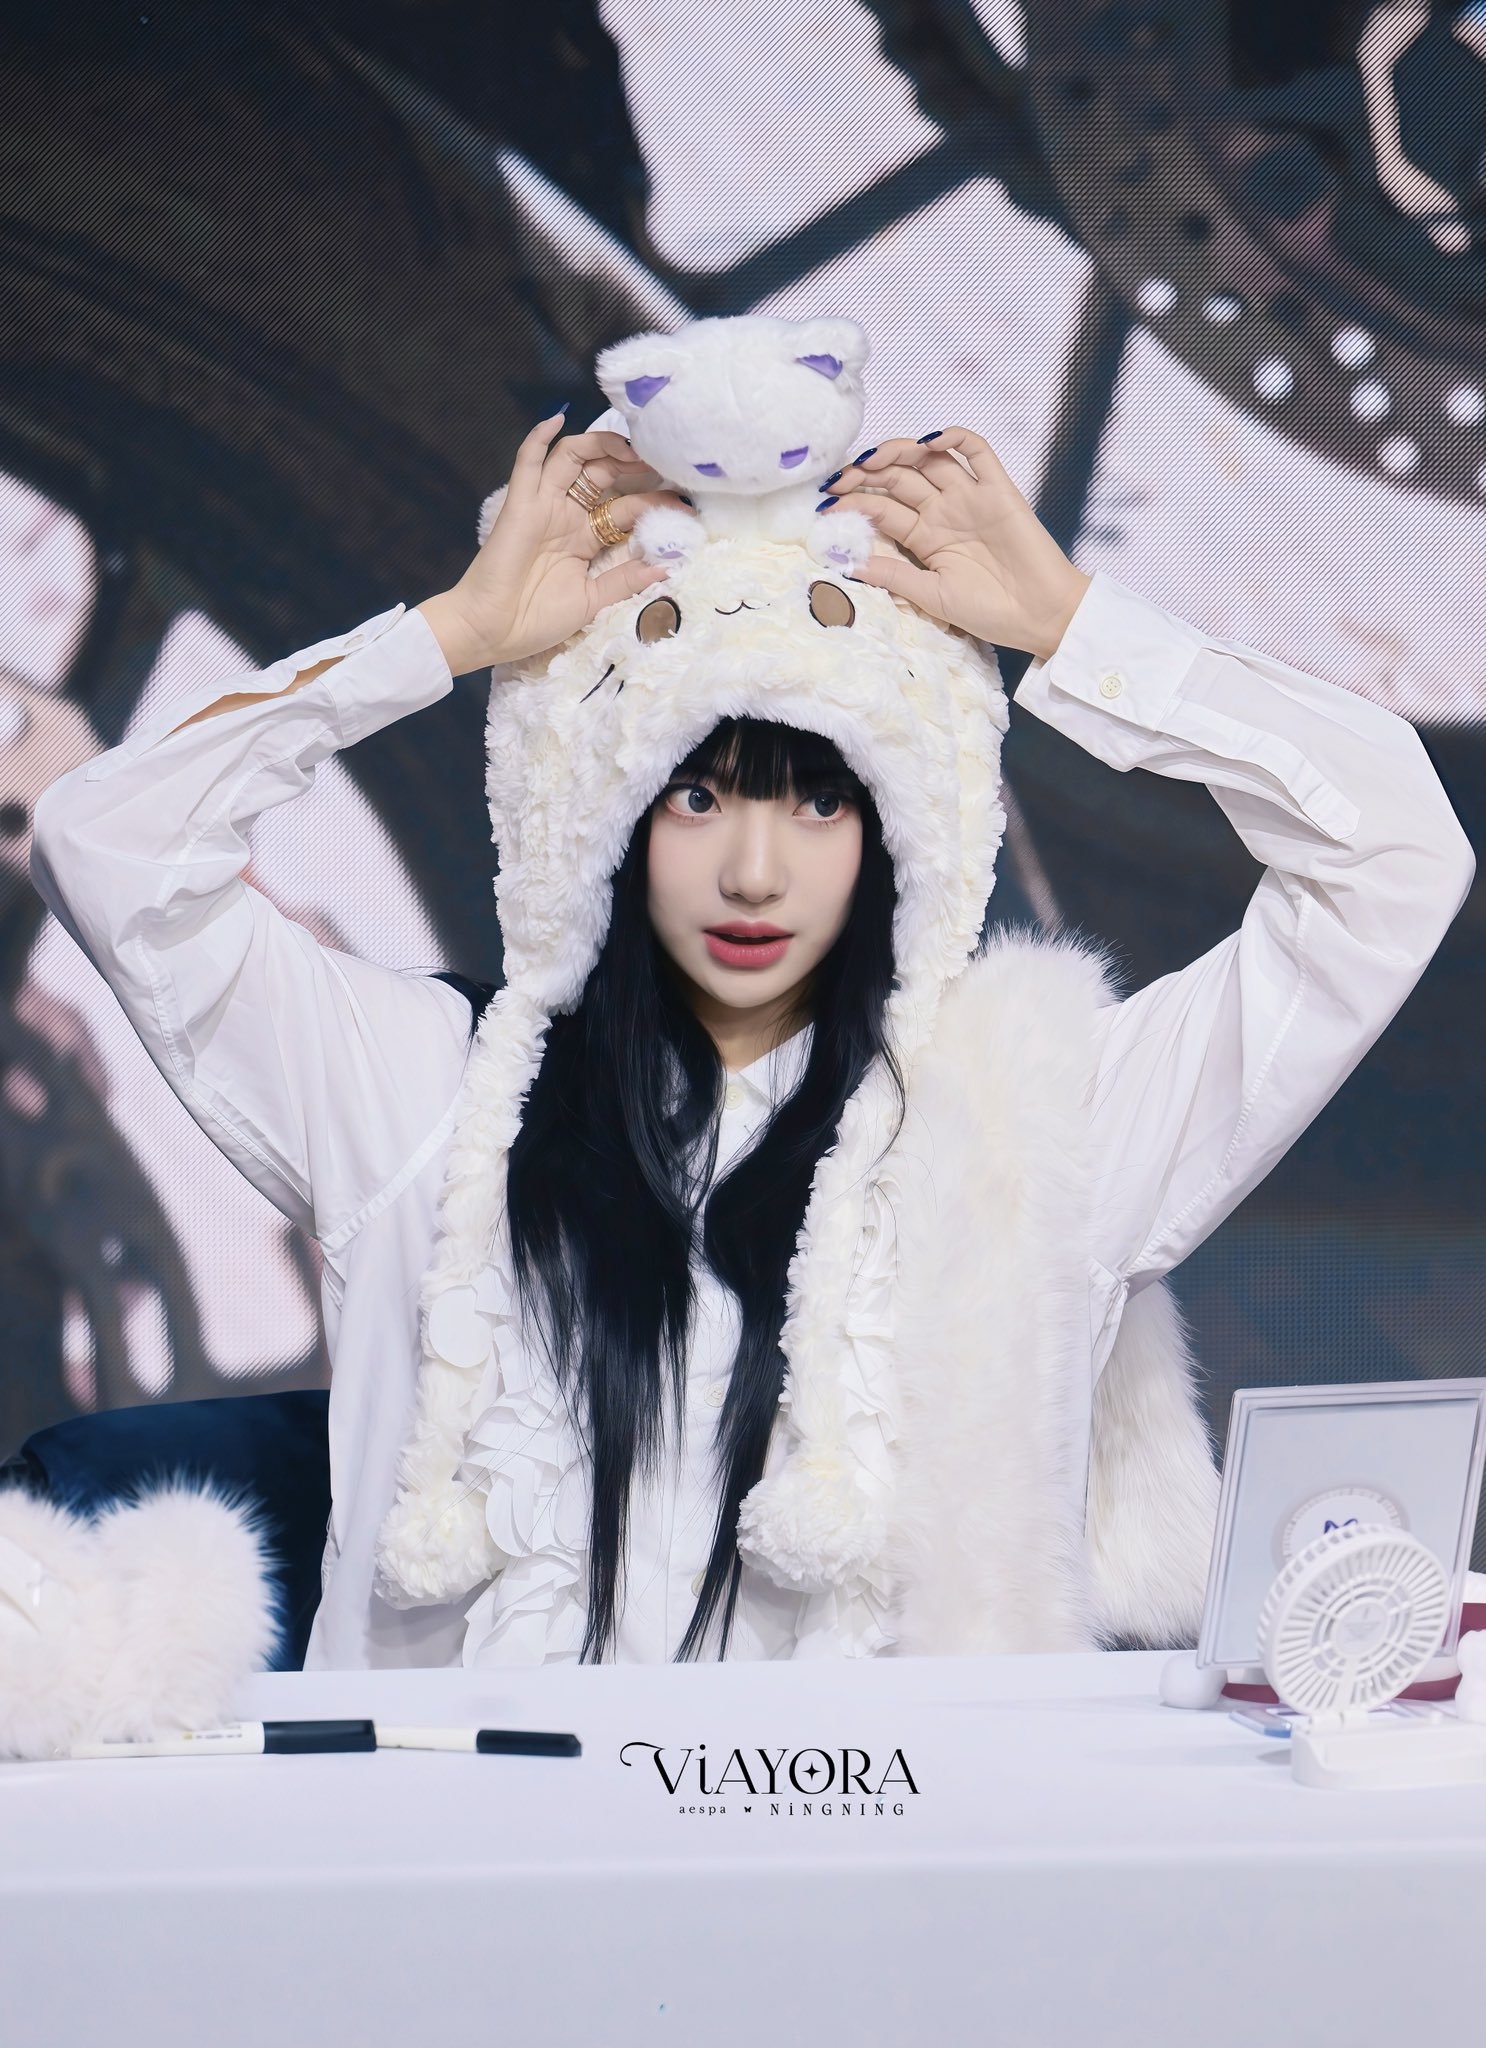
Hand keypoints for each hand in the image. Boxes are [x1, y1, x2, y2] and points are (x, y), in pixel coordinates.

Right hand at [417, 413, 684, 673]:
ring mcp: (543, 506)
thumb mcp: (592, 601)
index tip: (686, 505)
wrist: (492, 632)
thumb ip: (624, 581)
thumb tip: (666, 566)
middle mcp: (566, 515)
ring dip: (600, 445)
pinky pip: (527, 463)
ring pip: (572, 458)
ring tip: (630, 447)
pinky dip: (539, 438)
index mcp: (584, 537)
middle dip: (633, 464)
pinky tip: (557, 418)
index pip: (626, 507)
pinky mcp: (520, 504)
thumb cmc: (536, 620)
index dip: (654, 501)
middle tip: (662, 462)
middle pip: (603, 473)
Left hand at [823, 429, 1090, 660]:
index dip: (854, 505)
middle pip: (899, 478)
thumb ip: (893, 575)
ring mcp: (970, 497)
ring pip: (929, 459)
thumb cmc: (990, 613)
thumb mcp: (932, 596)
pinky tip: (930, 440)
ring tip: (871, 458)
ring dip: (899, 451)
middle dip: (866, 474)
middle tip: (839, 479)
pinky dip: (954, 437)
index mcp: (925, 537)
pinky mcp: (999, 489)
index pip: (882, 509)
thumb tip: (845, 563)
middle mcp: (944, 511)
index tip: (825, 508)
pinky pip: (976, 451)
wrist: (1042, 616)